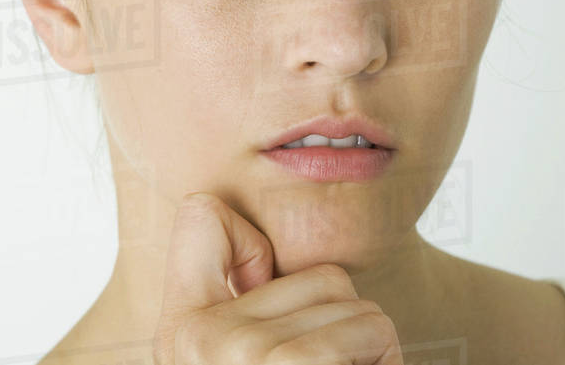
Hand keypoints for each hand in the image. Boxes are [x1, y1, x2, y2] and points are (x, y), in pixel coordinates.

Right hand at [152, 192, 403, 364]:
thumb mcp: (241, 355)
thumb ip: (242, 303)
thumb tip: (266, 233)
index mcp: (179, 329)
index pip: (200, 213)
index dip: (250, 244)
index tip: (263, 295)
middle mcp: (195, 337)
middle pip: (315, 271)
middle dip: (335, 319)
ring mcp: (240, 354)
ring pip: (350, 299)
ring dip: (364, 346)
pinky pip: (373, 327)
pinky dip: (385, 358)